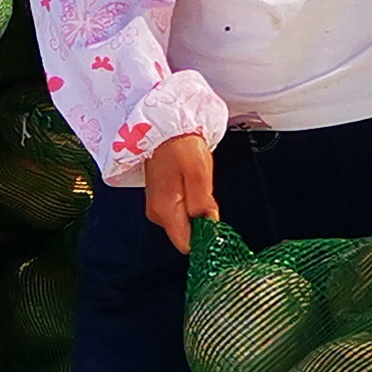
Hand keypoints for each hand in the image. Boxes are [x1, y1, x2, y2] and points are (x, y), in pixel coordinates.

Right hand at [142, 133, 216, 251]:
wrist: (163, 128)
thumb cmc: (180, 145)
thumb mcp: (198, 173)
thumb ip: (203, 203)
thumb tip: (210, 227)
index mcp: (165, 210)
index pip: (186, 244)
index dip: (204, 237)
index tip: (214, 221)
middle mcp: (157, 214)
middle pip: (186, 234)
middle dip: (202, 221)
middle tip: (207, 195)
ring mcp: (157, 207)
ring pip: (184, 223)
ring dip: (197, 210)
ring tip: (198, 185)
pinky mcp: (160, 200)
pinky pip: (180, 212)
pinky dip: (190, 203)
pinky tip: (192, 185)